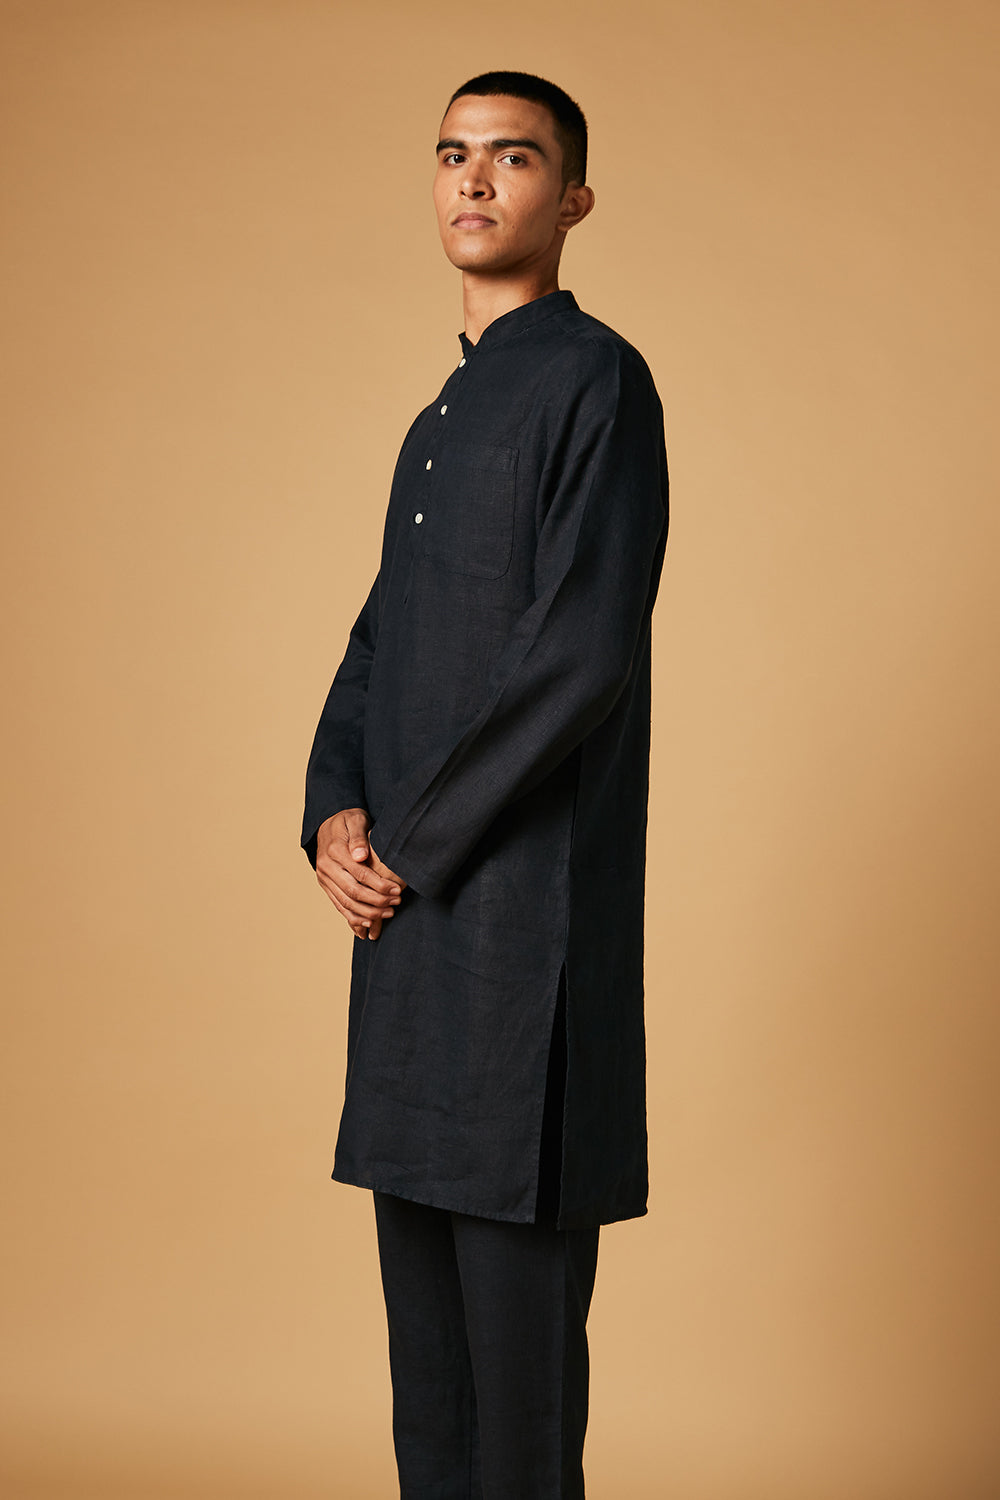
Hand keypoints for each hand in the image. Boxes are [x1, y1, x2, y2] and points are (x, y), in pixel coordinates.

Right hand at [315, 808, 405, 939]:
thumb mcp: (355, 820)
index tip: (398, 890)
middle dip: (377, 901)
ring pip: (346, 902)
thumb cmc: (348, 821)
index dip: (380, 884)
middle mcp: (326, 866)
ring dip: (368, 912)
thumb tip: (360, 855)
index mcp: (334, 850)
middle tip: (396, 903)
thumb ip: (359, 837)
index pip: (360, 873)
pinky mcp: (325, 886)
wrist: (327, 825)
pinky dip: (353, 917)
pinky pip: (338, 906)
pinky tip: (369, 922)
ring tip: (388, 913)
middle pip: (353, 891)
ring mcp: (324, 878)